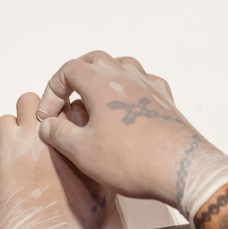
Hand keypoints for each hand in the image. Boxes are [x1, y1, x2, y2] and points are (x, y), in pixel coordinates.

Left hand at [0, 92, 111, 228]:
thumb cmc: (74, 223)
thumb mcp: (105, 191)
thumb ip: (101, 163)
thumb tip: (98, 153)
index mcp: (82, 140)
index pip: (79, 104)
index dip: (74, 113)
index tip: (71, 124)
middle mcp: (57, 133)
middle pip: (54, 97)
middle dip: (52, 110)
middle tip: (51, 128)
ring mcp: (29, 139)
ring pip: (26, 102)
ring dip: (28, 115)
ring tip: (31, 135)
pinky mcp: (7, 151)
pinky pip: (4, 122)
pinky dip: (9, 129)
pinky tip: (16, 147)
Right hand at [37, 51, 227, 219]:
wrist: (180, 168)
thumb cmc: (129, 159)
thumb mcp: (81, 151)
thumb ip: (58, 133)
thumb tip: (47, 125)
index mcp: (100, 81)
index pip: (68, 70)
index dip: (52, 91)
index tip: (48, 117)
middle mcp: (125, 74)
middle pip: (94, 60)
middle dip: (75, 77)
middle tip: (66, 101)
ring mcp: (148, 84)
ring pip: (120, 66)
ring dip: (102, 78)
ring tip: (94, 101)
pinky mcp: (165, 98)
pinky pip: (142, 82)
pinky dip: (127, 89)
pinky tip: (125, 108)